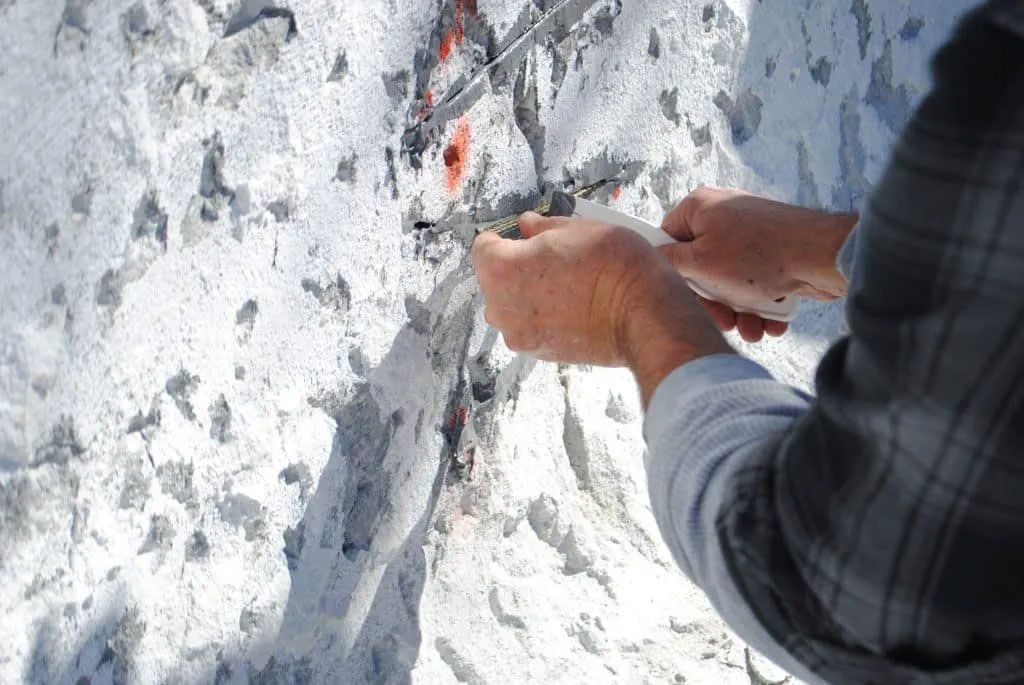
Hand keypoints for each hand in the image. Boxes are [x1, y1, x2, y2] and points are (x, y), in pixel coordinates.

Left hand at [472, 212, 730, 404]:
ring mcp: (519, 335)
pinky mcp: (540, 354)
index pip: (483, 247)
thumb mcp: (576, 228)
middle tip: (553, 260)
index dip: (505, 238)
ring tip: (566, 286)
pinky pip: (531, 327)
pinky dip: (543, 317)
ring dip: (528, 295)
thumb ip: (541, 227)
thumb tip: (526, 226)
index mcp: (501, 270)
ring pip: (512, 306)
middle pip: (494, 280)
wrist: (644, 316)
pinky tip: (573, 308)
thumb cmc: (612, 265)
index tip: (525, 237)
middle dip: (516, 268)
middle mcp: (500, 307)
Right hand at [659, 187, 856, 341]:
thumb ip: (668, 261)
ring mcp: (750, 233)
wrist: (821, 257)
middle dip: (713, 302)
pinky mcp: (772, 251)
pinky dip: (759, 304)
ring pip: (729, 281)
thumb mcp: (699, 262)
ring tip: (752, 329)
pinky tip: (769, 323)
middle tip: (724, 321)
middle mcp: (723, 215)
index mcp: (699, 207)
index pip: (667, 239)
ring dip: (738, 311)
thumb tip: (653, 259)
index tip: (684, 294)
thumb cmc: (758, 255)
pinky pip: (754, 282)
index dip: (673, 270)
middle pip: (700, 267)